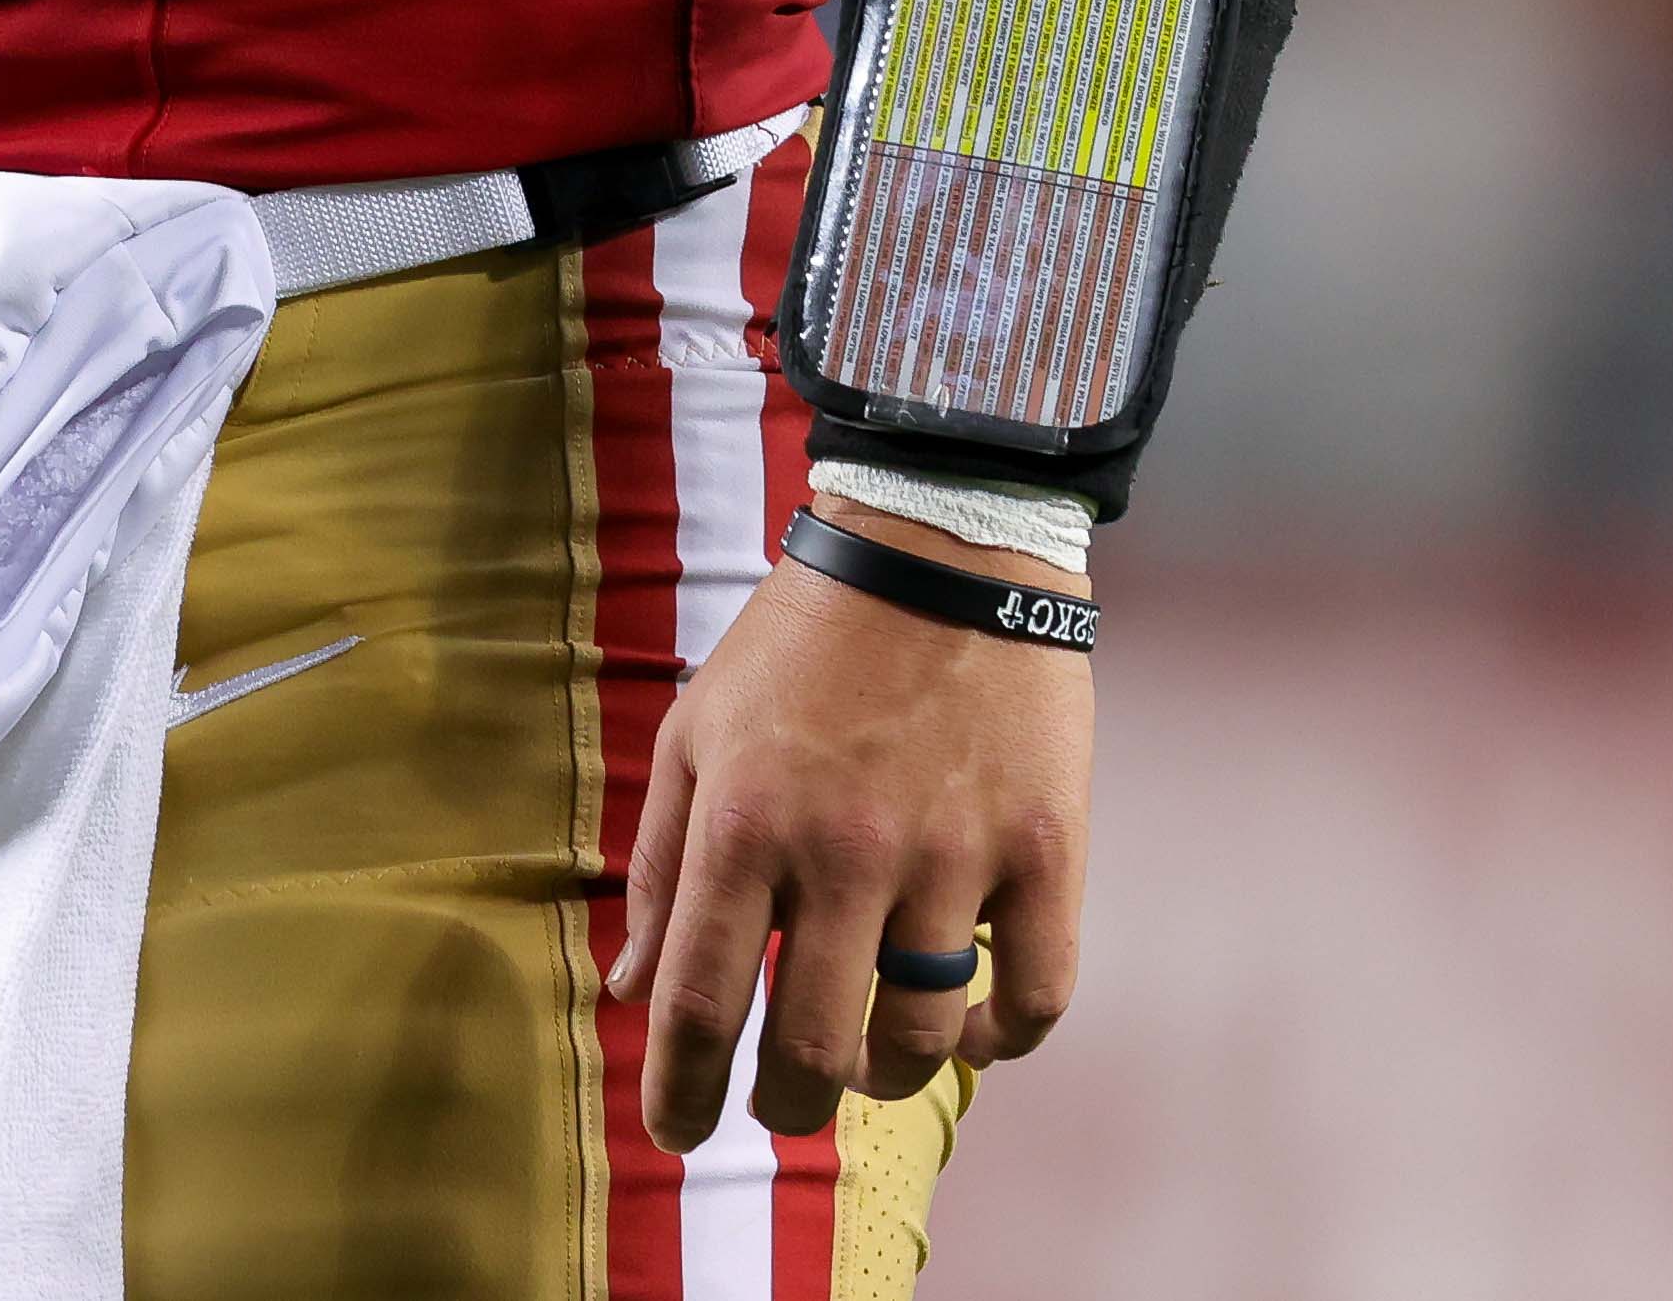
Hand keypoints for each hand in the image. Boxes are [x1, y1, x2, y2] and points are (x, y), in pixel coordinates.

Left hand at [605, 504, 1088, 1148]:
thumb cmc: (799, 644)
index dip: (678, 1092)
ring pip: (918, 1042)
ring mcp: (952, 855)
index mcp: (743, 822)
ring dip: (885, 1077)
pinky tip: (971, 1026)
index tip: (678, 1131)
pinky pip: (1033, 998)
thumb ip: (657, 866)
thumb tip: (629, 992)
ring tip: (869, 1056)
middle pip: (807, 1049)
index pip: (696, 1004)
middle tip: (781, 1100)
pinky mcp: (1043, 849)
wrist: (940, 541)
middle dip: (783, 1105)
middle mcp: (843, 851)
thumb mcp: (695, 731)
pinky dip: (999, 1040)